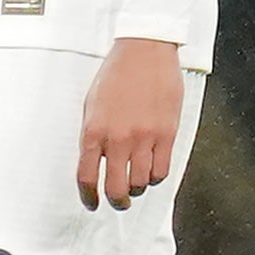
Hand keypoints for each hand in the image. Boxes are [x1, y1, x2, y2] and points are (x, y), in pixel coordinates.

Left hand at [80, 37, 183, 210]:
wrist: (145, 50)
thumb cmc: (117, 74)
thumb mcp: (92, 104)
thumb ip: (93, 136)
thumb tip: (96, 164)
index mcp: (94, 131)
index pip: (87, 177)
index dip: (88, 197)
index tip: (92, 203)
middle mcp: (118, 138)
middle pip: (116, 189)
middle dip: (117, 202)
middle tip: (120, 202)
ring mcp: (144, 137)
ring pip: (140, 183)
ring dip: (137, 188)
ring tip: (136, 181)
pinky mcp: (167, 134)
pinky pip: (161, 171)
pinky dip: (155, 177)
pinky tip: (151, 170)